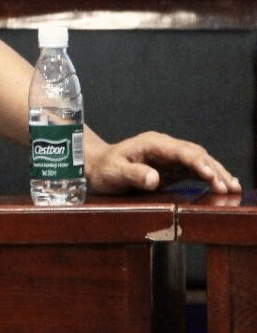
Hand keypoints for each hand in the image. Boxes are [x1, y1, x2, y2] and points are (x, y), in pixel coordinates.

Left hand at [86, 131, 241, 194]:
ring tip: (233, 188)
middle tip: (228, 188)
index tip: (211, 177)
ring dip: (217, 173)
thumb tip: (154, 178)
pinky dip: (211, 177)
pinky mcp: (172, 168)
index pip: (181, 151)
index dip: (198, 163)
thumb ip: (133, 174)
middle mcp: (165, 147)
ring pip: (200, 161)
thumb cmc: (103, 168)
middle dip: (214, 170)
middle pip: (196, 154)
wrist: (97, 167)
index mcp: (153, 144)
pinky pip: (195, 170)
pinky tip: (225, 186)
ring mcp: (170, 157)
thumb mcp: (114, 172)